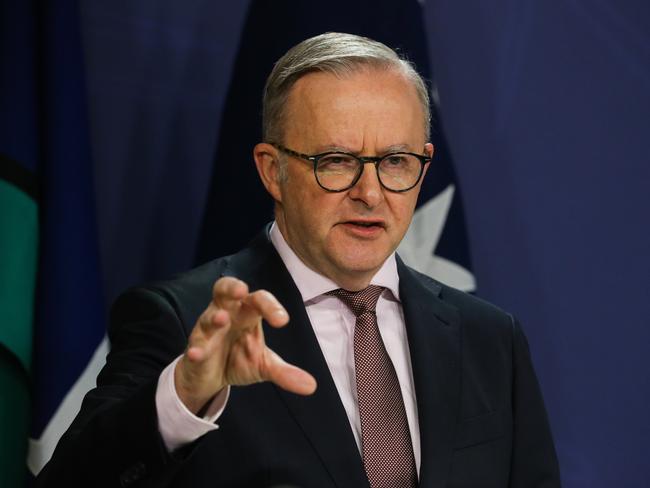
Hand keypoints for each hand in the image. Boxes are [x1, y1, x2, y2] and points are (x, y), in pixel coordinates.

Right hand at [174, 277, 316, 413]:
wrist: (210, 377)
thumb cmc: (238, 358)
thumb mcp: (263, 365)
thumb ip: (285, 372)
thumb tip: (312, 387)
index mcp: (246, 313)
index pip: (258, 300)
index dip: (270, 306)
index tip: (283, 321)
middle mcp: (226, 315)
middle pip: (225, 290)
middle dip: (231, 287)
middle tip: (241, 290)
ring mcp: (207, 330)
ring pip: (207, 317)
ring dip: (214, 317)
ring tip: (222, 319)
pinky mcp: (194, 348)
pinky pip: (193, 346)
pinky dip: (196, 349)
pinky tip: (197, 354)